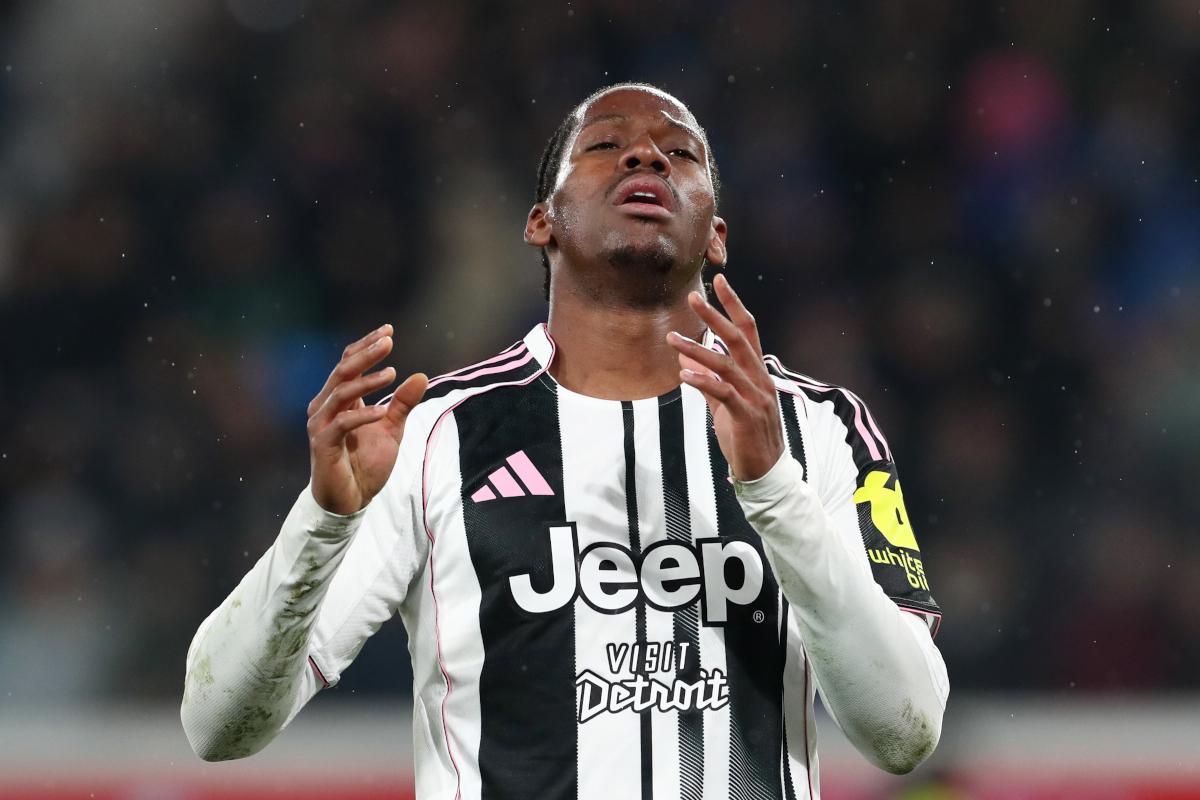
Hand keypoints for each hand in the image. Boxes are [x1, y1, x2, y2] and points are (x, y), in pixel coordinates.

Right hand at [307, 324, 427, 514]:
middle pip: (343, 371)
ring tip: (392, 374)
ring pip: (341, 393)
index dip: (366, 345)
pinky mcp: (323, 445)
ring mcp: (322, 425)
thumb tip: (420, 376)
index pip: (349, 363)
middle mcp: (325, 407)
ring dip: (367, 381)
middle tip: (388, 340)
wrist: (351, 500)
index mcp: (339, 399)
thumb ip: (403, 404)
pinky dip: (363, 415)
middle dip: (366, 354)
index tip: (389, 331)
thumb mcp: (392, 429)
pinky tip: (383, 411)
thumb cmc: (366, 464)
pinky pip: (342, 424)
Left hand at [667, 274, 784, 481]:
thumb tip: (691, 366)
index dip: (733, 305)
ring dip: (697, 349)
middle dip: (715, 315)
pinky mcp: (747, 416)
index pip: (747, 330)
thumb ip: (711, 386)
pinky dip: (703, 381)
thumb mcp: (726, 408)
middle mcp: (760, 379)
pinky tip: (683, 374)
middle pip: (737, 338)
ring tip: (671, 339)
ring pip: (726, 364)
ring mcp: (756, 397)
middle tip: (692, 298)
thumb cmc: (747, 439)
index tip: (719, 281)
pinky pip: (723, 393)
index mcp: (757, 373)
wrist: (766, 473)